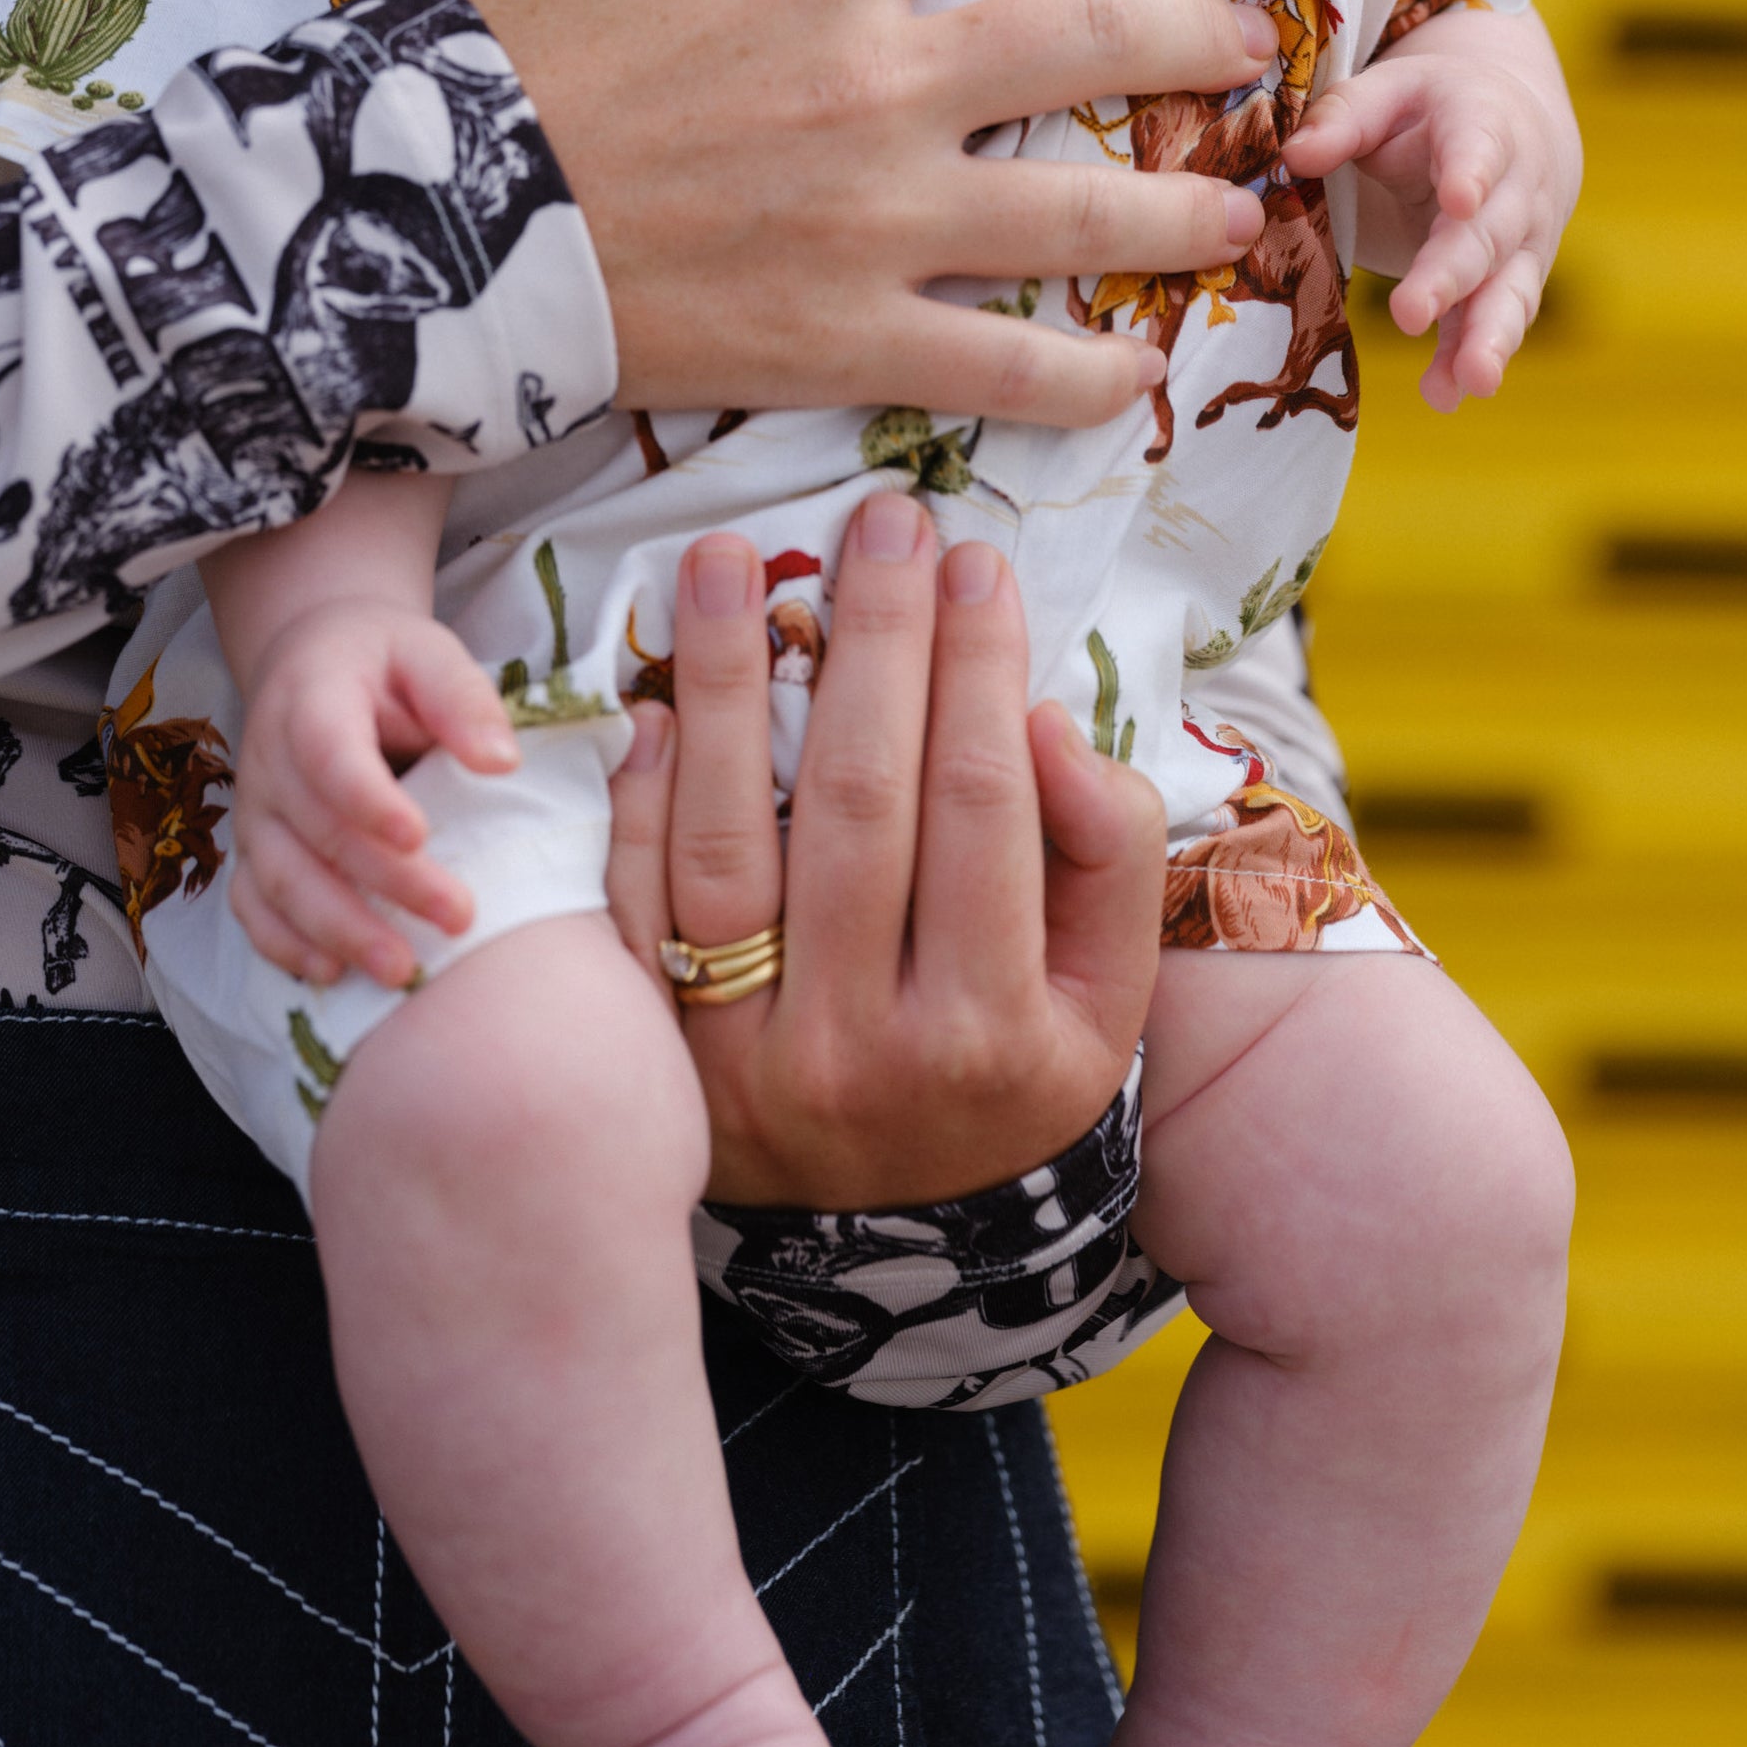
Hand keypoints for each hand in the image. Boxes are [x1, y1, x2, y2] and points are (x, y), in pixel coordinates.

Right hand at [226, 600, 518, 988]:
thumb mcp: (428, 652)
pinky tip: (331, 975)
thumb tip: (501, 762)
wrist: (312, 659)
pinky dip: (283, 945)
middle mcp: (269, 759)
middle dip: (385, 883)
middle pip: (316, 831)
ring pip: (281, 880)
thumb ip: (463, 698)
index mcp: (311, 699)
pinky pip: (251, 905)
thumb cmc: (384, 662)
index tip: (420, 836)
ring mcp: (255, 811)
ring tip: (400, 971)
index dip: (365, 798)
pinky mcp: (252, 850)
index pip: (326, 751)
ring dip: (337, 930)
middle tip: (458, 917)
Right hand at [425, 0, 1273, 429]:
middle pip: (1095, 41)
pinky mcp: (843, 340)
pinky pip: (999, 370)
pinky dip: (1083, 383)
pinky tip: (1133, 381)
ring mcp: (873, 225)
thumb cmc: (479, 54)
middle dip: (1202, 33)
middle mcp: (876, 86)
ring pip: (1085, 215)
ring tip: (1245, 212)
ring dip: (1187, 212)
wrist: (412, 234)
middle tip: (1255, 38)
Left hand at [605, 500, 1165, 1208]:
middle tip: (878, 517)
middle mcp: (865, 1053)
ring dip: (722, 681)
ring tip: (727, 556)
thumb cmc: (1015, 1065)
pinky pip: (638, 904)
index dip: (976, 672)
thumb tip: (1041, 724)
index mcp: (997, 1036)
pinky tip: (658, 700)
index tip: (974, 560)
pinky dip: (641, 797)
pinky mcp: (660, 1052)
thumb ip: (1106, 858)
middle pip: (857, 804)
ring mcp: (745, 1058)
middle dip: (871, 640)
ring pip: (729, 839)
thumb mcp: (1107, 996)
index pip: (982, 810)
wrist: (897, 1229)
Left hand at [1289, 0, 1577, 409]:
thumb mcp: (1390, 93)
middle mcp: (1515, 191)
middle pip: (1485, 237)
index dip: (1471, 172)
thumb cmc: (1432, 110)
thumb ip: (1343, 118)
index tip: (1459, 199)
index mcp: (1482, 125)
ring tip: (1470, 380)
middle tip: (1410, 313)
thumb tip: (1293, 155)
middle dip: (1451, 276)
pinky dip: (1470, 360)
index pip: (1480, 146)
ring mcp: (1521, 244)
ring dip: (1486, 337)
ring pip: (1509, 291)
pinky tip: (1446, 394)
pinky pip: (1493, 324)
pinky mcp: (1510, 285)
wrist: (1518, 133)